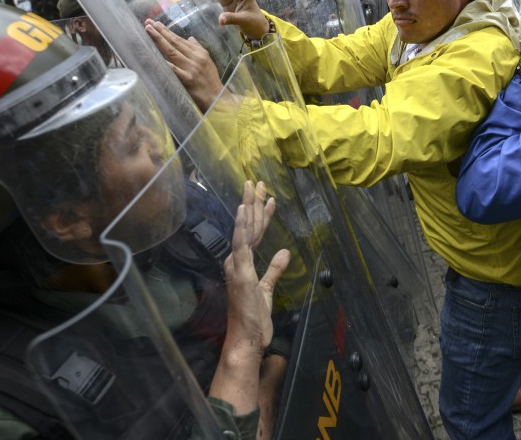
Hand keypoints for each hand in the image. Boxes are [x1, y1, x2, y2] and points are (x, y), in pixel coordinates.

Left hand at [145, 19, 224, 109]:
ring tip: (149, 31)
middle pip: (174, 42)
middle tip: (149, 23)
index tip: (156, 24)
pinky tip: (154, 55)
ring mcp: (190, 68)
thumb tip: (189, 38)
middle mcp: (195, 58)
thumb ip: (197, 48)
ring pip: (172, 51)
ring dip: (159, 40)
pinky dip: (165, 62)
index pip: (180, 40)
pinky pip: (173, 69)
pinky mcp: (186, 79)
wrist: (216, 97)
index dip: (167, 31)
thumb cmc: (210, 80)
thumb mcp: (207, 61)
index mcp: (199, 52)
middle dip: (160, 32)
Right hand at [223, 184, 289, 357]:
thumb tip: (284, 252)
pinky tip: (243, 210)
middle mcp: (236, 261)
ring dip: (248, 207)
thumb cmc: (254, 318)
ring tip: (252, 187)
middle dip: (252, 202)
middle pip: (247, 226)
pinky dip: (241, 226)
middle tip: (257, 181)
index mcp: (242, 263)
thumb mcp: (267, 288)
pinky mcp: (240, 272)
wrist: (245, 338)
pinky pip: (241, 245)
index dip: (261, 214)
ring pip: (244, 230)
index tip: (269, 198)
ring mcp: (237, 266)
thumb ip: (274, 269)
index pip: (253, 233)